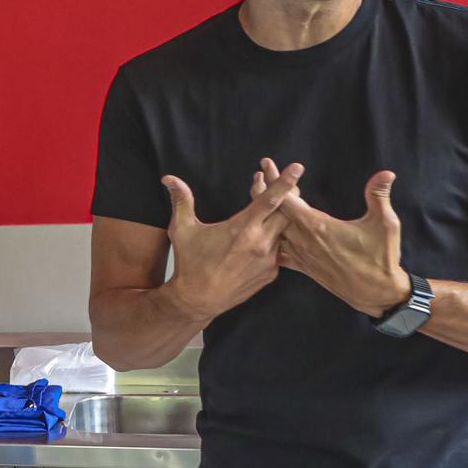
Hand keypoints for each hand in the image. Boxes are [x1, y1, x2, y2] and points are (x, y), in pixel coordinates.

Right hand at [158, 160, 300, 320]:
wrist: (198, 299)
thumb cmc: (190, 264)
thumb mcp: (182, 229)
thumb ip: (181, 200)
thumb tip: (169, 179)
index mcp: (242, 227)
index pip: (270, 199)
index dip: (285, 182)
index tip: (298, 167)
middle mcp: (261, 242)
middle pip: (287, 214)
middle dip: (287, 200)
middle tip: (284, 190)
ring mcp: (269, 260)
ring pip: (285, 234)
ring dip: (281, 222)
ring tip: (271, 217)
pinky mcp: (271, 273)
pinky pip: (280, 252)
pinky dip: (274, 244)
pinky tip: (262, 243)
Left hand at [267, 165, 411, 317]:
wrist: (375, 293)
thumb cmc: (380, 258)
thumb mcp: (385, 224)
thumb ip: (379, 196)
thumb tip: (386, 173)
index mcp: (317, 226)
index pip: (286, 199)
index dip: (275, 180)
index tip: (267, 164)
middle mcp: (303, 240)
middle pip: (273, 212)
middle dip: (264, 190)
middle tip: (260, 173)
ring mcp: (301, 255)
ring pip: (273, 230)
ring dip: (267, 212)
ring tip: (262, 195)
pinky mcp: (303, 266)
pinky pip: (279, 250)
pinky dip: (271, 237)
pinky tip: (269, 231)